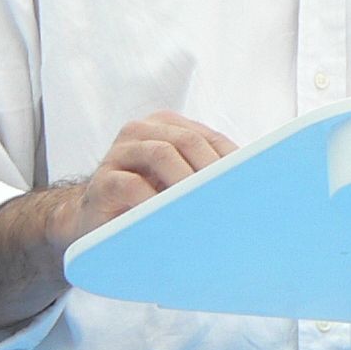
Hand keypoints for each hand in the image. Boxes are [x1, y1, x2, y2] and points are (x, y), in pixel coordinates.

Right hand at [61, 112, 236, 249]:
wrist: (95, 223)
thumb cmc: (147, 203)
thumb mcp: (177, 184)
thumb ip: (204, 178)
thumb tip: (256, 188)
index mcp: (166, 126)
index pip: (208, 137)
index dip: (232, 159)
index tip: (253, 182)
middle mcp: (141, 131)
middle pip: (187, 140)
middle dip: (212, 168)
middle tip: (232, 195)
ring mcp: (119, 153)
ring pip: (161, 153)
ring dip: (187, 180)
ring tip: (205, 204)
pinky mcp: (103, 181)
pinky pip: (132, 184)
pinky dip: (155, 200)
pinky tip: (170, 217)